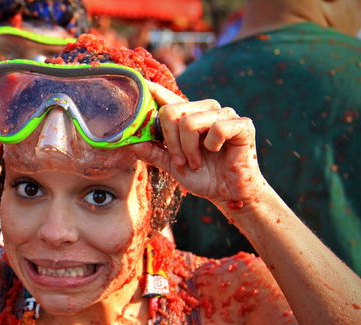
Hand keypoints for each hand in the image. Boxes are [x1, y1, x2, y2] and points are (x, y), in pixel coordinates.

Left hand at [130, 81, 263, 208]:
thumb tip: (129, 141)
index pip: (165, 95)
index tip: (139, 85)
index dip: (150, 90)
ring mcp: (224, 114)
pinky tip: (217, 152)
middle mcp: (205, 109)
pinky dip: (212, 146)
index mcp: (187, 114)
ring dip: (188, 149)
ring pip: (189, 122)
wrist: (228, 193)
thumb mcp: (171, 164)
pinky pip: (217, 128)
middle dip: (170, 142)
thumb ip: (151, 151)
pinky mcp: (242, 124)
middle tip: (180, 160)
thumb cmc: (202, 176)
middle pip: (170, 111)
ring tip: (196, 162)